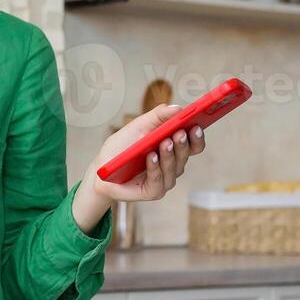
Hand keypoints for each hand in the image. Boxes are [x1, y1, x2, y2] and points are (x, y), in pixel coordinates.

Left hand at [71, 105, 206, 231]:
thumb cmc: (122, 147)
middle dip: (183, 144)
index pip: (193, 145)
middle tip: (180, 132)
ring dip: (169, 155)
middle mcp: (173, 166)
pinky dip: (155, 168)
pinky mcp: (153, 192)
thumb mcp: (138, 126)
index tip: (197, 125)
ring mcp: (164, 180)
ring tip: (164, 142)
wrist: (102, 168)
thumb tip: (178, 108)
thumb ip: (157, 116)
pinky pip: (158, 181)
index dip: (197, 137)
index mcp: (174, 149)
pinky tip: (151, 157)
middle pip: (185, 156)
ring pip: (173, 169)